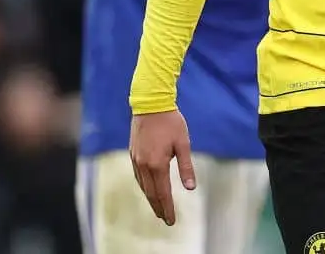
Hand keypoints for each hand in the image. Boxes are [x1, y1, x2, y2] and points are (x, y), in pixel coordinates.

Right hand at [129, 110, 195, 225]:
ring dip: (150, 198)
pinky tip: (148, 189)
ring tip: (158, 208)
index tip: (172, 220)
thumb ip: (186, 167)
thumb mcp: (183, 144)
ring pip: (143, 186)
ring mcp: (136, 160)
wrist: (151, 104)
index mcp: (157, 164)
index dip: (168, 208)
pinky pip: (138, 176)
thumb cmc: (171, 122)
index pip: (163, 193)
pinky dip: (144, 186)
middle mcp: (144, 165)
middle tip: (166, 219)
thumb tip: (191, 187)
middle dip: (159, 207)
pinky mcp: (133, 153)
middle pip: (151, 193)